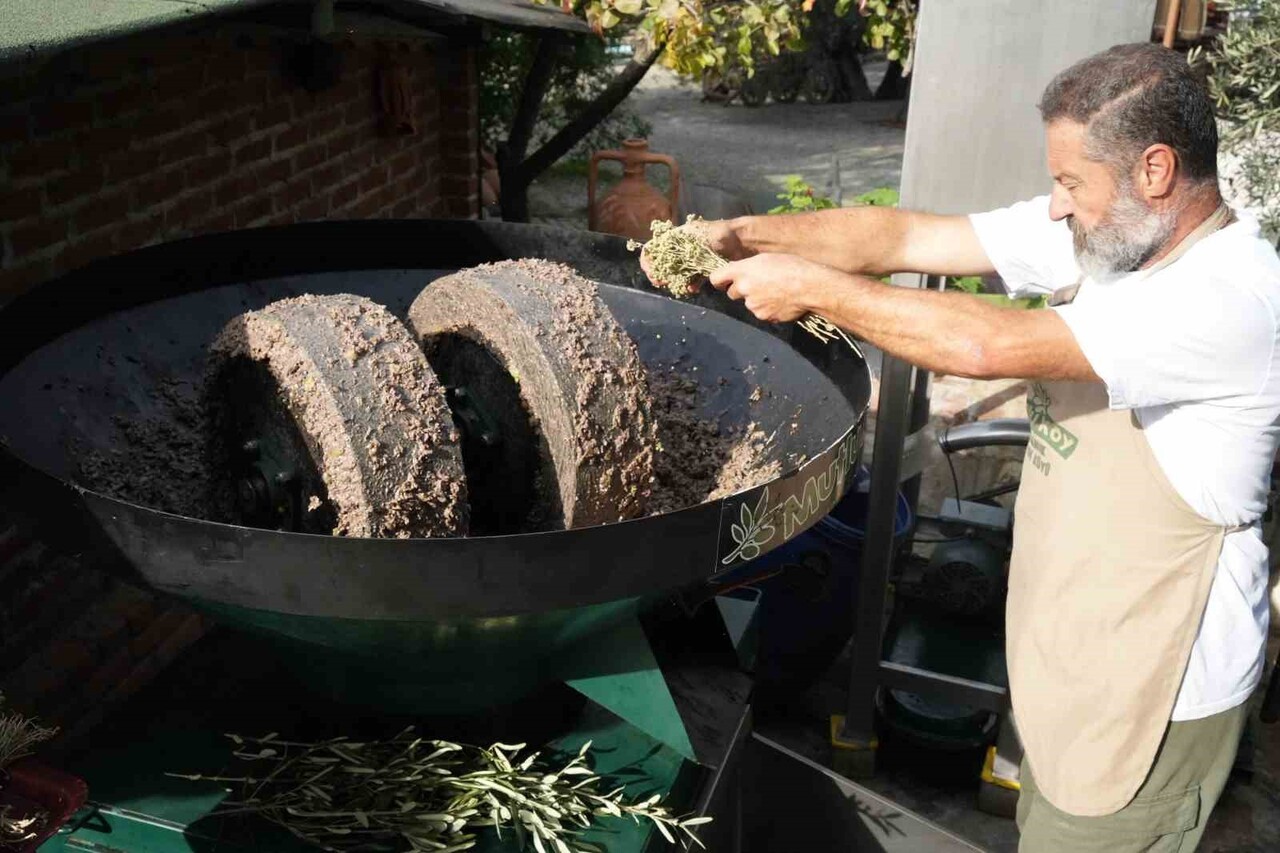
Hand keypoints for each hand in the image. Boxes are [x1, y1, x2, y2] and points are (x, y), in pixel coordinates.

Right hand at [639, 218, 746, 290]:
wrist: (743, 241)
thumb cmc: (718, 234)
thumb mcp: (695, 237)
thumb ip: (677, 249)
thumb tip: (661, 263)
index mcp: (676, 237)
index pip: (653, 249)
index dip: (649, 261)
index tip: (653, 273)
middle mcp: (681, 249)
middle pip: (663, 264)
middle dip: (661, 275)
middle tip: (664, 283)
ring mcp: (692, 260)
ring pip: (676, 274)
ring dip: (675, 282)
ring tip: (679, 287)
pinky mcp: (703, 270)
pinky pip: (692, 280)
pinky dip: (690, 285)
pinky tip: (692, 289)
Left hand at [708, 253, 831, 322]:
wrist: (809, 287)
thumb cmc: (791, 266)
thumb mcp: (766, 258)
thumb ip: (748, 267)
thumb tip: (738, 273)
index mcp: (742, 270)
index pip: (716, 279)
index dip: (720, 281)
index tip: (724, 282)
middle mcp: (743, 288)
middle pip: (732, 293)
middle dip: (741, 290)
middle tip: (759, 285)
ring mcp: (752, 305)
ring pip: (748, 303)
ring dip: (756, 300)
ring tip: (775, 292)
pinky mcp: (763, 317)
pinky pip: (760, 313)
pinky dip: (767, 309)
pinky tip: (780, 302)